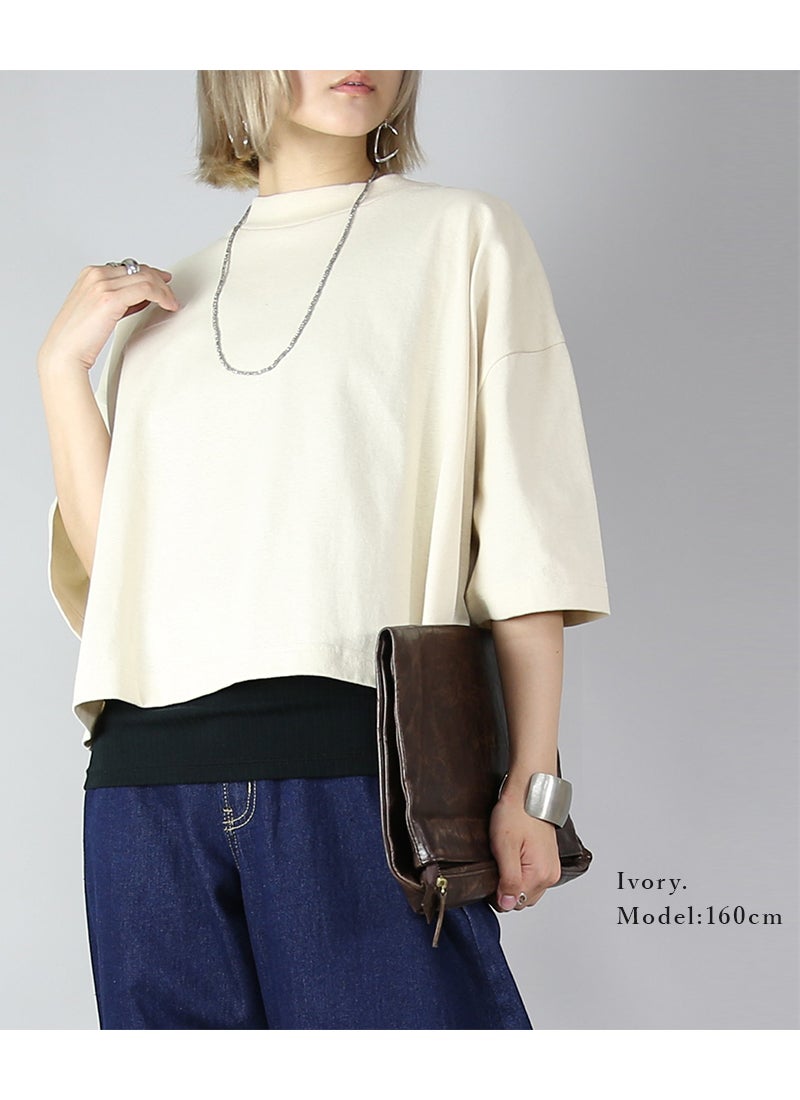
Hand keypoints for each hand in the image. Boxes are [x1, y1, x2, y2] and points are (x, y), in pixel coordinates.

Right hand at [37, 262, 179, 375]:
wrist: (64, 352)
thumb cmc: (78, 337)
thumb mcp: (99, 310)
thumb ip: (118, 299)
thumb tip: (141, 297)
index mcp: (90, 274)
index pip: (127, 267)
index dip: (149, 274)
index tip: (162, 283)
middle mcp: (95, 275)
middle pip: (138, 269)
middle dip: (159, 281)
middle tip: (171, 294)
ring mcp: (102, 284)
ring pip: (145, 278)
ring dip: (163, 290)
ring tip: (171, 303)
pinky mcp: (110, 298)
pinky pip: (146, 289)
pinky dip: (162, 296)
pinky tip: (168, 305)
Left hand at [488, 789, 560, 912]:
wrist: (528, 791)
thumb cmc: (516, 812)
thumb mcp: (505, 847)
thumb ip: (508, 880)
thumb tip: (508, 904)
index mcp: (540, 875)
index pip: (514, 903)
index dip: (497, 892)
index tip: (491, 873)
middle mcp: (550, 875)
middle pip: (521, 899)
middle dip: (506, 887)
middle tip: (497, 862)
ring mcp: (551, 867)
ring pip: (527, 889)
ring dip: (514, 880)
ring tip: (506, 856)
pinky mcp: (549, 860)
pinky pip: (533, 877)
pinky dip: (522, 872)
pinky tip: (514, 855)